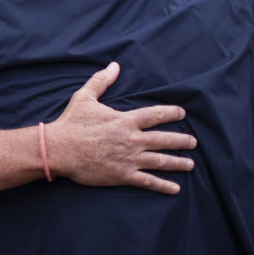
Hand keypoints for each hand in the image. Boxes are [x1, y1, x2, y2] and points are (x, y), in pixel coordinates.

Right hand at [45, 62, 195, 193]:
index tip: (182, 113)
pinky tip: (175, 188)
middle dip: (181, 140)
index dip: (171, 112)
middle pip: (164, 139)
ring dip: (178, 163)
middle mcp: (132, 139)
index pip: (155, 115)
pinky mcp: (123, 175)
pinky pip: (148, 181)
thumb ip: (101, 81)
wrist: (60, 149)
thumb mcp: (85, 97)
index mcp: (125, 120)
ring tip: (190, 164)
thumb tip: (114, 65)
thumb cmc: (71, 123)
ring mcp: (129, 159)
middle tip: (193, 142)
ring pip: (161, 161)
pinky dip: (163, 185)